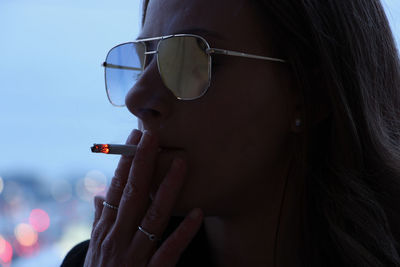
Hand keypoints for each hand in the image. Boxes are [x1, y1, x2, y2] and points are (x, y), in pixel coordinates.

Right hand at [84, 129, 202, 266]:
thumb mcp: (94, 248)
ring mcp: (132, 256)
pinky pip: (168, 251)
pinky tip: (198, 213)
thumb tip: (100, 196)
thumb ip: (99, 221)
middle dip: (143, 164)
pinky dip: (182, 232)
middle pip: (132, 195)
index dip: (126, 162)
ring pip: (152, 217)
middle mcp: (117, 239)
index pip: (116, 189)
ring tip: (182, 164)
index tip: (135, 138)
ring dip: (168, 189)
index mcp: (106, 230)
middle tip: (154, 136)